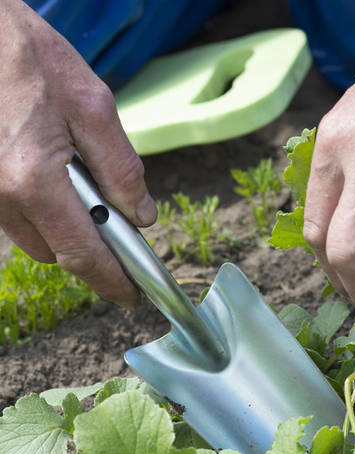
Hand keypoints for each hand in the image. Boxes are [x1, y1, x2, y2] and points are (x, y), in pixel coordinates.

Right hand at [0, 0, 156, 306]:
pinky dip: (45, 215)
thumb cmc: (30, 58)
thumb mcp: (93, 107)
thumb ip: (122, 168)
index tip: (132, 296)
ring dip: (68, 233)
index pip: (84, 253)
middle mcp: (3, 195)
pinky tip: (60, 184)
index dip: (112, 281)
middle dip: (94, 253)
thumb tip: (141, 216)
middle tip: (122, 237)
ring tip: (91, 199)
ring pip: (36, 240)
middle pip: (59, 253)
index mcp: (36, 179)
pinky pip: (16, 219)